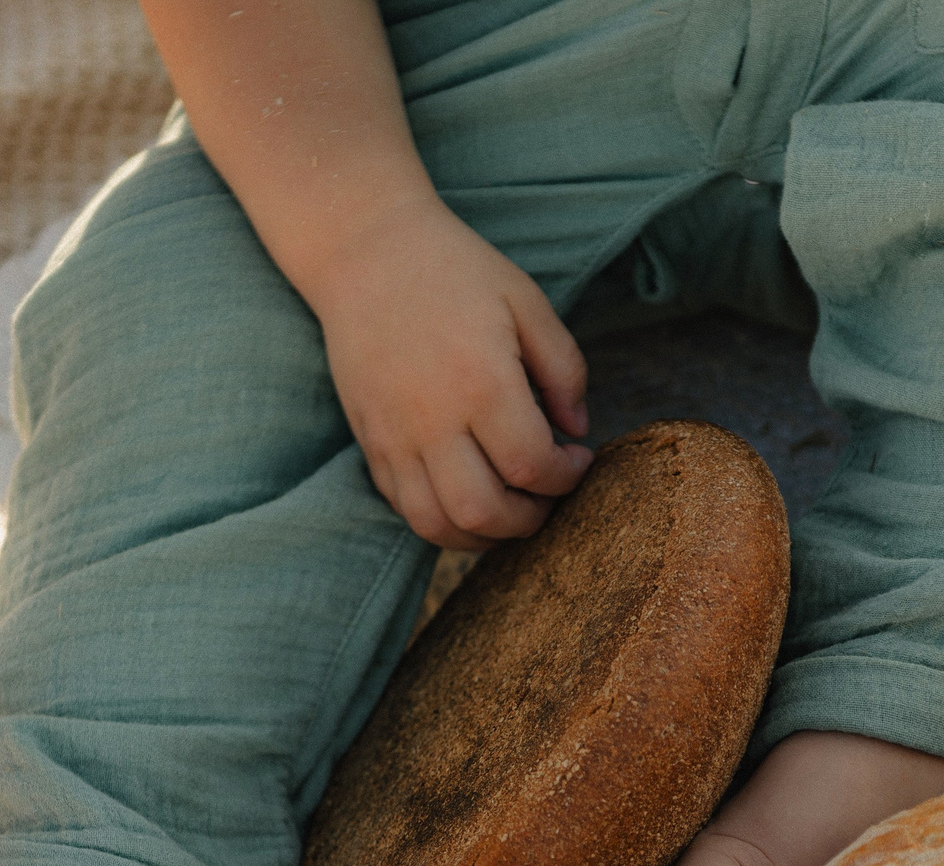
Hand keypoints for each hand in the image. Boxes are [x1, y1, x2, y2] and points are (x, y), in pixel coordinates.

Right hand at [300, 197, 592, 549]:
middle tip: (547, 495)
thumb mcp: (527, 303)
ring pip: (438, 526)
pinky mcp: (371, 443)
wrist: (366, 252)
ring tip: (510, 507)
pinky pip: (406, 508)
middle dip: (530, 520)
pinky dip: (444, 520)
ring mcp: (395, 437)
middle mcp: (433, 420)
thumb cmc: (456, 272)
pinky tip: (469, 494)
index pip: (533, 467)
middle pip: (485, 513)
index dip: (567, 477)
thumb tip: (576, 430)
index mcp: (482, 383)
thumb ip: (564, 370)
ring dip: (484, 535)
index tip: (577, 458)